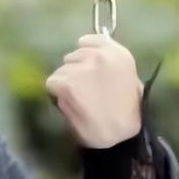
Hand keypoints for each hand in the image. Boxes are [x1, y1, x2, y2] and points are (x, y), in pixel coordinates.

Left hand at [45, 33, 143, 148]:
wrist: (121, 138)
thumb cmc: (126, 111)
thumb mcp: (127, 78)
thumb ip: (107, 62)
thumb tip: (86, 52)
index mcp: (118, 53)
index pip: (88, 40)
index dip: (85, 55)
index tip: (88, 68)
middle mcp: (98, 56)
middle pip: (72, 56)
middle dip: (75, 71)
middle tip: (85, 90)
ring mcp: (80, 68)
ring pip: (61, 70)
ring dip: (65, 83)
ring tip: (79, 99)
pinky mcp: (65, 83)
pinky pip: (51, 83)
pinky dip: (56, 94)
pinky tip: (70, 104)